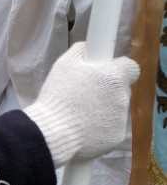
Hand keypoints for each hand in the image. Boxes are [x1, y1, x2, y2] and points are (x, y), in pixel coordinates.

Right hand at [24, 42, 138, 167]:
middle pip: (120, 89)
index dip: (118, 69)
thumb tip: (89, 47)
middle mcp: (123, 97)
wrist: (53, 132)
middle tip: (84, 95)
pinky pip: (110, 126)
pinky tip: (83, 127)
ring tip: (79, 113)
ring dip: (103, 108)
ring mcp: (121, 119)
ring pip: (115, 108)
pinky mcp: (116, 137)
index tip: (105, 73)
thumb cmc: (58, 95)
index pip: (131, 68)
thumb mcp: (64, 64)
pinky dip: (100, 126)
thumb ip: (81, 51)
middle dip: (106, 90)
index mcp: (113, 77)